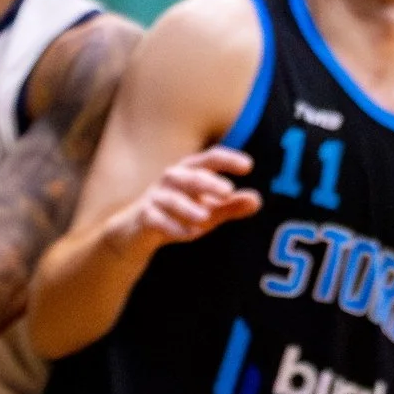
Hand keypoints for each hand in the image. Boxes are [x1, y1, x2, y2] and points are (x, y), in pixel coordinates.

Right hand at [107, 149, 261, 262]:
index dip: (228, 160)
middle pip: (190, 176)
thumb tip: (257, 200)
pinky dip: (172, 227)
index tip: (249, 166)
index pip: (210, 159)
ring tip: (206, 217)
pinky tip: (188, 234)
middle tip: (228, 191)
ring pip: (171, 198)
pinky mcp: (144, 216)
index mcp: (190, 171)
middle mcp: (171, 179)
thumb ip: (230, 206)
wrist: (136, 232)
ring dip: (189, 207)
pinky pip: (156, 219)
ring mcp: (155, 197)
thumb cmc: (178, 214)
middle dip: (208, 182)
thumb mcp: (208, 210)